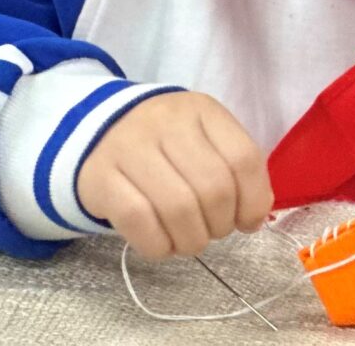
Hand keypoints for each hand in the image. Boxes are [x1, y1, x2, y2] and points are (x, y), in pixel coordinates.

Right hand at [76, 92, 272, 259]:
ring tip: (190, 241)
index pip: (243, 159)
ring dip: (192, 240)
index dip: (254, 201)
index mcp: (202, 110)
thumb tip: (254, 219)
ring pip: (178, 208)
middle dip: (221, 225)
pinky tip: (164, 244)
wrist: (100, 131)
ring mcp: (129, 146)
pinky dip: (159, 245)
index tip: (247, 222)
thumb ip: (236, 173)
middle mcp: (166, 121)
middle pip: (213, 188)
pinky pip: (139, 221)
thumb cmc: (166, 143)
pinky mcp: (100, 176)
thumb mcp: (206, 141)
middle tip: (213, 231)